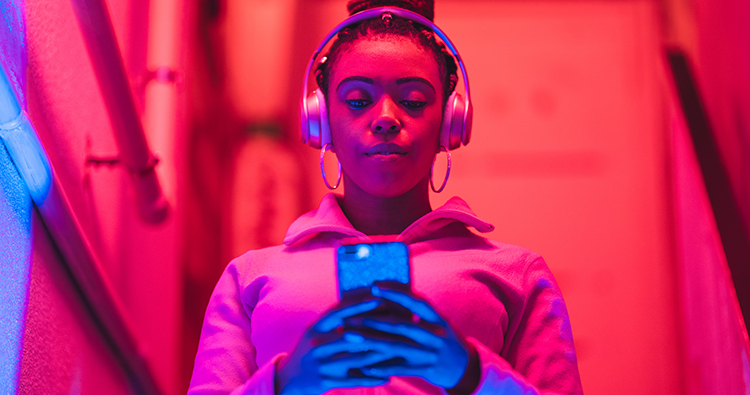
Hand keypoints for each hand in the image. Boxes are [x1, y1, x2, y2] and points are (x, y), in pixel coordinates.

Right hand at [275, 299, 389, 394]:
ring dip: (378, 355)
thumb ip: (335, 321)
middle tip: (397, 324)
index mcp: (315, 328)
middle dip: (375, 330)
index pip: (339, 312)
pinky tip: (387, 377)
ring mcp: (320, 364)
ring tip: (397, 349)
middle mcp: (316, 344)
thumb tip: (361, 303)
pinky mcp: (325, 381)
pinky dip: (371, 379)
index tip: (379, 298)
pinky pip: (353, 381)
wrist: (289, 380)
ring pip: (356, 359)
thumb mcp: (315, 332)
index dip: (359, 305)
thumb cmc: (310, 351)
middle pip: (351, 336)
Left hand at [339, 285, 473, 389]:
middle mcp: (436, 335)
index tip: (374, 285)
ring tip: (351, 337)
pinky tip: (365, 367)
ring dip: (371, 342)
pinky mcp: (427, 370)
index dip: (395, 292)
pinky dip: (383, 368)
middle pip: (402, 326)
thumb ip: (416, 314)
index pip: (416, 301)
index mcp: (438, 319)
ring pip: (397, 347)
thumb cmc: (442, 339)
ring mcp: (431, 354)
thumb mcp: (436, 323)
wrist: (465, 368)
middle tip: (351, 317)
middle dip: (374, 321)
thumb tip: (386, 297)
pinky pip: (401, 369)